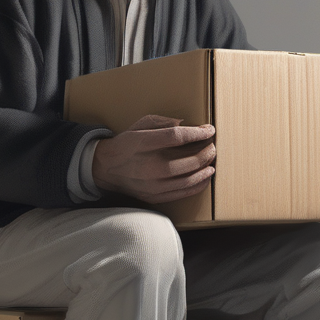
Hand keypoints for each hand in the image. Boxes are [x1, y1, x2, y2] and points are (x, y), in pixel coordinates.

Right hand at [92, 114, 215, 203]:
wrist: (107, 168)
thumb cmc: (127, 144)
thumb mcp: (140, 125)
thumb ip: (162, 122)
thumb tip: (185, 124)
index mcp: (142, 144)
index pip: (176, 137)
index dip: (197, 133)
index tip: (209, 130)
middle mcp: (147, 166)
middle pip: (186, 162)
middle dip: (205, 153)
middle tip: (212, 147)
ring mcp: (151, 184)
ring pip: (187, 180)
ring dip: (205, 170)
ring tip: (211, 162)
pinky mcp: (154, 196)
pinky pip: (182, 193)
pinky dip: (198, 185)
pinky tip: (205, 177)